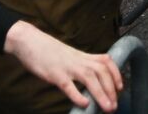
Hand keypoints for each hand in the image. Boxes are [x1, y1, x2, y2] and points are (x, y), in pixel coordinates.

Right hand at [4, 21, 122, 111]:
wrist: (27, 40)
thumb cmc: (46, 49)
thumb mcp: (67, 54)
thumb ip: (78, 63)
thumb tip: (89, 78)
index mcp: (81, 55)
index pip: (106, 61)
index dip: (116, 74)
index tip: (120, 87)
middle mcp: (77, 60)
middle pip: (101, 71)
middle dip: (111, 89)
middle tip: (114, 105)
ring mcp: (66, 66)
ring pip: (89, 78)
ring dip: (101, 94)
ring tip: (107, 108)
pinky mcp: (54, 74)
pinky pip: (68, 85)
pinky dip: (77, 95)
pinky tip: (84, 104)